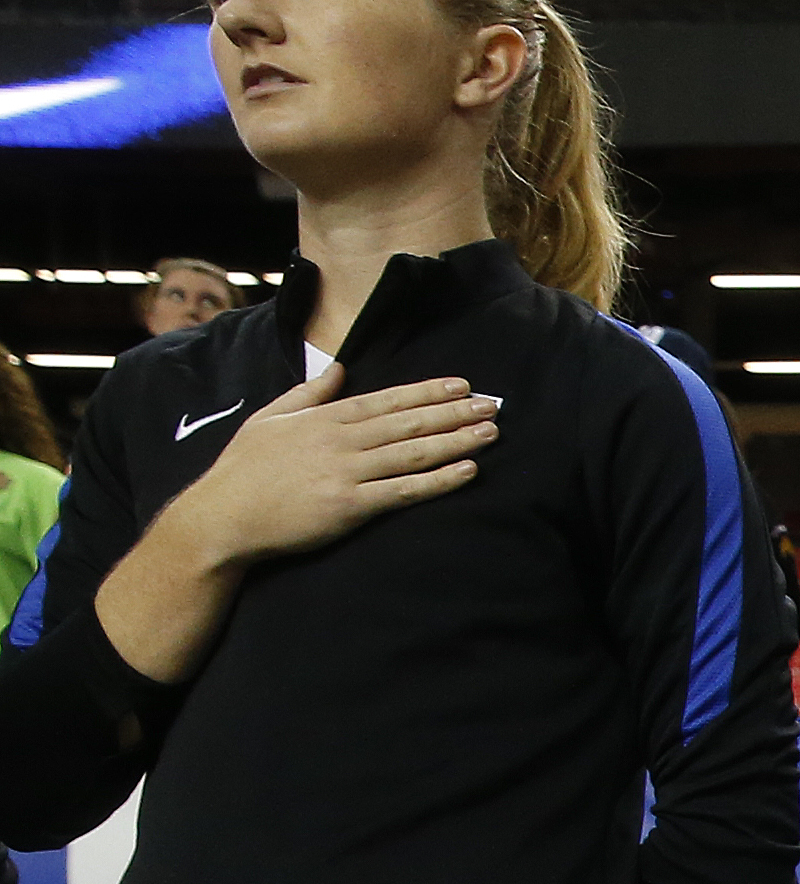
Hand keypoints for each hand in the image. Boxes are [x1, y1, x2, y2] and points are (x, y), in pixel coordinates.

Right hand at [166, 371, 496, 571]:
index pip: (386, 400)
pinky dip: (439, 480)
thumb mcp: (270, 418)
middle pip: (408, 422)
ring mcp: (346, 472)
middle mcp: (340, 440)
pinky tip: (468, 471)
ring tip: (491, 432)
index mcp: (322, 417)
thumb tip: (339, 368)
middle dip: (454, 413)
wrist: (223, 516)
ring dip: (456, 441)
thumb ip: (308, 392)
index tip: (460, 385)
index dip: (427, 392)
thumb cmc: (244, 470)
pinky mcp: (349, 506)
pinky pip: (405, 491)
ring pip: (413, 453)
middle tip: (493, 405)